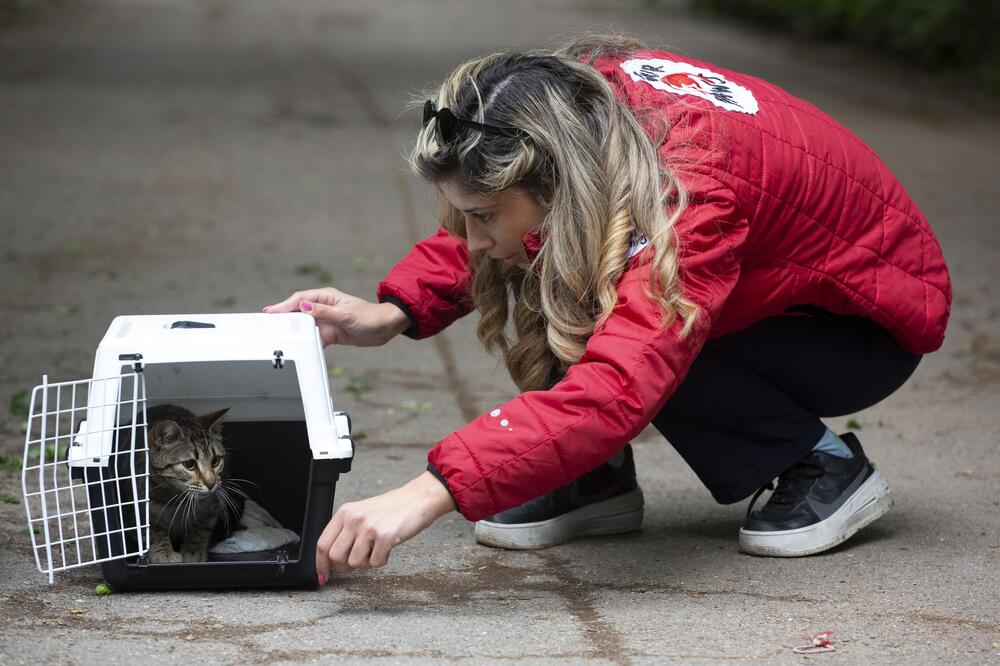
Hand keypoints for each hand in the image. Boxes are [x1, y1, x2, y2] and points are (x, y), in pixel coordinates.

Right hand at [263, 287, 410, 346]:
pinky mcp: (329, 333)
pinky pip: (313, 337)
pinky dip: (306, 342)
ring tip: (277, 336)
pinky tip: (298, 347)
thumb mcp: (346, 314)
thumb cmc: (370, 316)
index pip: (300, 299)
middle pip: (298, 312)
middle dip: (284, 318)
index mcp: (326, 297)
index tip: (271, 312)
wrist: (385, 329)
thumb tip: (304, 306)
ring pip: (304, 325)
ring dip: (293, 331)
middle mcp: (323, 307)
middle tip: (267, 325)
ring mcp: (326, 320)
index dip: (284, 306)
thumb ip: (324, 312)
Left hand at [315, 472, 454, 579]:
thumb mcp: (361, 514)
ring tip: (375, 550)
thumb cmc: (390, 509)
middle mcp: (354, 519)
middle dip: (344, 566)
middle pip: (335, 557)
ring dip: (365, 563)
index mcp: (345, 513)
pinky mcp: (385, 537)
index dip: (321, 564)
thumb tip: (331, 560)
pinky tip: (387, 548)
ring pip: (354, 563)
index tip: (323, 575)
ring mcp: (369, 527)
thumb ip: (345, 532)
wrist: (417, 499)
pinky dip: (382, 561)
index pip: (322, 544)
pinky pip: (375, 563)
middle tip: (357, 562)